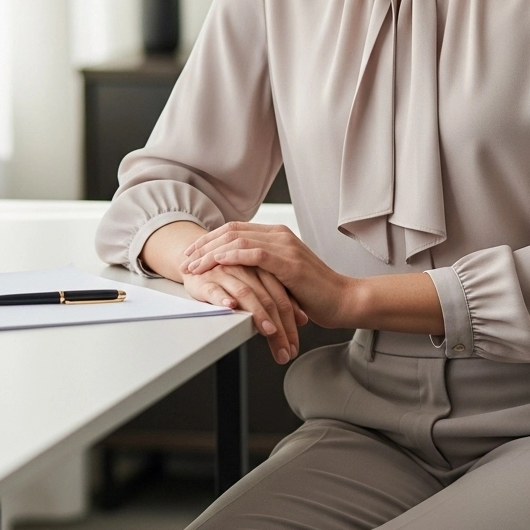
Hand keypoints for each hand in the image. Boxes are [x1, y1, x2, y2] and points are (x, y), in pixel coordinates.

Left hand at [180, 222, 356, 330]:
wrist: (344, 300)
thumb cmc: (315, 294)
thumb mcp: (282, 277)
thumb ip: (263, 269)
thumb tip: (236, 276)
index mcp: (277, 236)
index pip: (234, 230)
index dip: (209, 240)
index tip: (191, 254)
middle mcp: (279, 236)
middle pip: (231, 231)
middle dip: (203, 245)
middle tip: (185, 260)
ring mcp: (285, 247)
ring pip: (238, 240)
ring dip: (211, 252)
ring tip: (194, 265)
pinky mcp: (289, 263)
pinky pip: (254, 253)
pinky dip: (231, 256)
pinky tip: (216, 262)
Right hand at [181, 260, 308, 364]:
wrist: (198, 260)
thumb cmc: (231, 276)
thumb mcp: (258, 287)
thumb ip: (279, 300)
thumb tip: (303, 320)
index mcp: (263, 270)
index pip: (282, 298)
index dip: (291, 322)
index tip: (294, 345)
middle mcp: (247, 270)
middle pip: (268, 299)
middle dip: (279, 328)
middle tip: (285, 351)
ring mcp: (226, 274)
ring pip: (246, 294)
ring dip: (259, 314)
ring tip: (270, 332)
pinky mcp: (205, 280)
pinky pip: (215, 288)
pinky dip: (223, 297)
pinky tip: (231, 306)